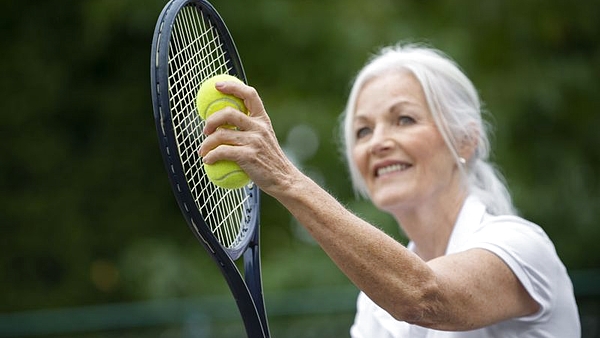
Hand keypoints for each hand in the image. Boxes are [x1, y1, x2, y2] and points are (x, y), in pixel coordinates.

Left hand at [198, 80, 298, 194]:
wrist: (284, 180)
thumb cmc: (269, 161)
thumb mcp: (264, 139)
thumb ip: (250, 129)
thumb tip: (224, 124)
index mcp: (263, 120)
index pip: (250, 94)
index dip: (233, 87)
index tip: (218, 86)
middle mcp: (259, 127)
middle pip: (229, 113)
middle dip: (212, 119)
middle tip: (205, 130)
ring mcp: (254, 141)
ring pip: (221, 135)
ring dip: (206, 143)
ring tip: (202, 151)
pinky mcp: (248, 155)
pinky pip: (222, 152)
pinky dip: (211, 156)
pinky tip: (207, 161)